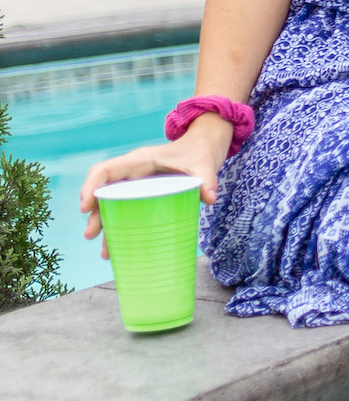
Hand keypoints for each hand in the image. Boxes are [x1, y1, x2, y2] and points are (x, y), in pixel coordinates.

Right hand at [79, 119, 233, 257]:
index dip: (91, 187)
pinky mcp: (144, 194)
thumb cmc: (198, 152)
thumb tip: (210, 199)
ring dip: (106, 226)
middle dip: (96, 214)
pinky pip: (126, 209)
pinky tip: (121, 247)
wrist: (204, 147)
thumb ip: (206, 179)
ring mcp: (137, 184)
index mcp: (139, 161)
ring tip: (105, 252)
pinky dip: (122, 227)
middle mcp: (133, 173)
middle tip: (90, 235)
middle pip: (104, 192)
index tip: (86, 207)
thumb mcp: (203, 164)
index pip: (104, 170)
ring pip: (113, 205)